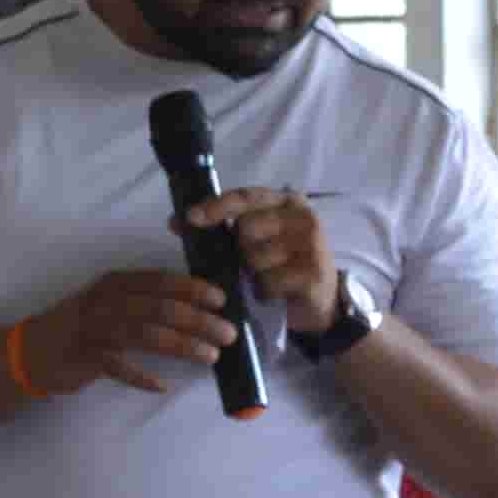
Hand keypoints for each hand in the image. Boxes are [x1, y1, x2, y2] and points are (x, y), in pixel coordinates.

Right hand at [27, 261, 242, 396]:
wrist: (30, 351)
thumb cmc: (80, 327)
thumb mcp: (109, 304)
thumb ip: (143, 302)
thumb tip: (193, 310)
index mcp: (115, 284)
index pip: (159, 281)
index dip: (192, 288)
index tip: (220, 298)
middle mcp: (105, 301)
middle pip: (160, 307)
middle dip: (198, 320)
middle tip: (228, 333)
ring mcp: (94, 328)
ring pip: (146, 334)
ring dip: (182, 345)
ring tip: (209, 355)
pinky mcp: (85, 356)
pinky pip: (118, 367)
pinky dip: (141, 377)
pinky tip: (161, 386)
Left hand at [188, 185, 348, 339]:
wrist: (322, 301)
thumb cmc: (282, 265)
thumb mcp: (256, 239)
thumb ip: (223, 227)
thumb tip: (176, 222)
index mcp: (286, 200)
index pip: (245, 196)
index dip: (216, 206)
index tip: (190, 217)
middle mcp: (303, 216)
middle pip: (246, 228)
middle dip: (240, 250)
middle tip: (253, 263)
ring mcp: (311, 244)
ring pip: (255, 258)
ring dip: (252, 275)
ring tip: (268, 278)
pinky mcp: (313, 273)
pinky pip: (268, 283)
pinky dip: (265, 292)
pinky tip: (277, 293)